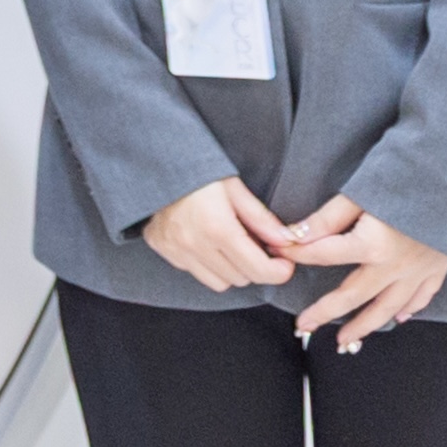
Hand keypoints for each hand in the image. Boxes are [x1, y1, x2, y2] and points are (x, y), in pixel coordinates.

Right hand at [141, 177, 297, 292]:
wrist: (159, 163)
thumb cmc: (200, 172)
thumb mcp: (235, 188)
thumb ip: (261, 219)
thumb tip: (287, 241)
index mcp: (217, 227)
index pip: (257, 269)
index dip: (278, 272)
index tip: (284, 265)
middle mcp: (194, 244)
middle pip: (241, 278)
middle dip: (254, 266)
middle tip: (254, 245)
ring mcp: (176, 250)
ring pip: (219, 282)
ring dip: (231, 269)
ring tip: (228, 244)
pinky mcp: (164, 250)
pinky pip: (195, 272)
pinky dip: (207, 264)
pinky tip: (206, 242)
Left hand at [283, 195, 446, 350]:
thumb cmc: (410, 177)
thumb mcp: (361, 191)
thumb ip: (328, 218)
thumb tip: (295, 235)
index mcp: (371, 245)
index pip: (323, 255)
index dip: (296, 254)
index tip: (277, 254)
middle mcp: (394, 266)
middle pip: (353, 296)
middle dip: (325, 313)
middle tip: (304, 327)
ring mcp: (419, 270)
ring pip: (388, 308)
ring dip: (364, 326)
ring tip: (346, 342)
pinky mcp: (439, 267)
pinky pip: (422, 296)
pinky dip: (409, 309)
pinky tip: (400, 318)